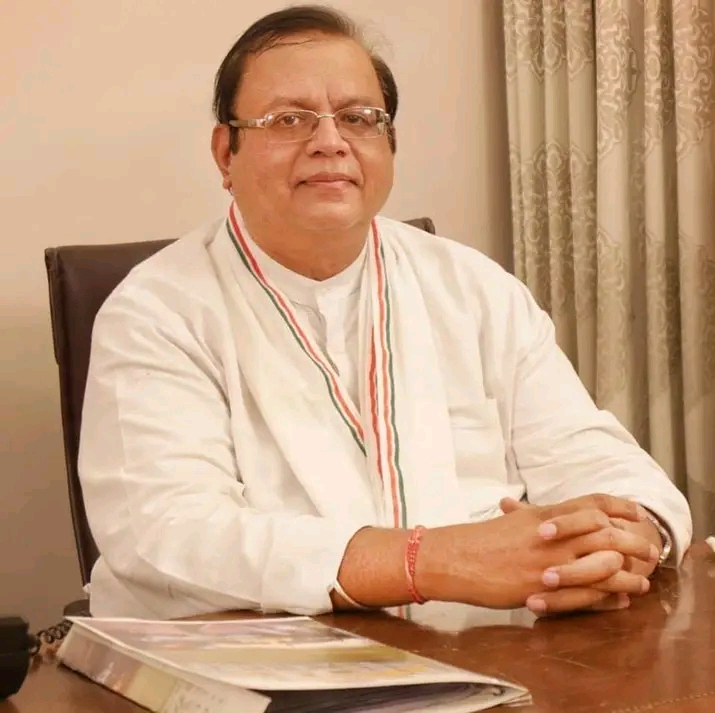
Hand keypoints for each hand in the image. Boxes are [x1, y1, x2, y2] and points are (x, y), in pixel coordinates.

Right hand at [415, 494, 653, 609]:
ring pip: (603, 563)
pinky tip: (621, 598)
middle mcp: (551, 536)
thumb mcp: (510, 521)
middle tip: (648, 548)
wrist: (455, 558)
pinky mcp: (542, 587)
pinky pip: (586, 593)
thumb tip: (542, 512)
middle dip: (633, 540)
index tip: (637, 512)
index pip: (591, 504)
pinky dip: (609, 596)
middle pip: (606, 531)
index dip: (619, 506)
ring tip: (642, 578)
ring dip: (628, 571)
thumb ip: (531, 516)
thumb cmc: (479, 540)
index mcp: (544, 516)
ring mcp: (547, 561)